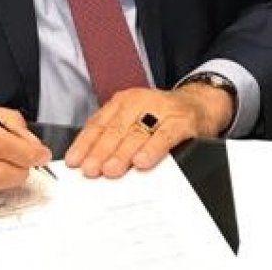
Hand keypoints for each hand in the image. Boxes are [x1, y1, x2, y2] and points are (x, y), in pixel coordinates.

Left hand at [63, 83, 233, 179]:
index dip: (85, 143)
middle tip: (90, 170)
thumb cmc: (160, 116)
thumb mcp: (133, 118)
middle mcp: (138, 102)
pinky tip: (142, 162)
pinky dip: (152, 149)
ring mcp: (160, 110)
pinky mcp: (181, 121)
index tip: (74, 161)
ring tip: (111, 170)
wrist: (198, 104)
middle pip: (115, 129)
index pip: (98, 123)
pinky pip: (164, 136)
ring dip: (122, 153)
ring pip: (137, 133)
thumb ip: (114, 135)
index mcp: (122, 102)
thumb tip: (88, 160)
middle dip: (100, 151)